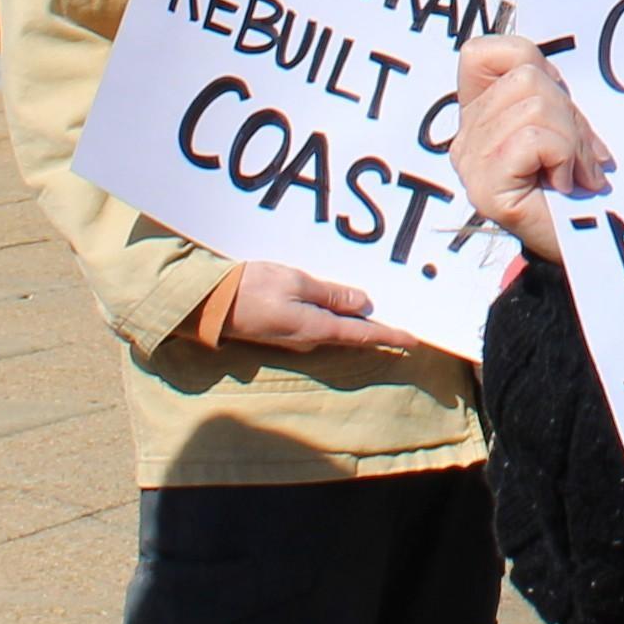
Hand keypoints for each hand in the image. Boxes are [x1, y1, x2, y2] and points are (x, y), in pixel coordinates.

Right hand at [184, 259, 409, 362]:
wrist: (209, 304)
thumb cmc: (251, 288)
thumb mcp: (296, 282)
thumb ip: (330, 294)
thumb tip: (363, 304)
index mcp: (316, 328)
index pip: (363, 334)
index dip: (390, 336)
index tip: (415, 341)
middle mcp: (309, 338)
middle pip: (351, 333)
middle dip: (375, 326)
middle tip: (401, 317)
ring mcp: (294, 336)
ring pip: (333, 327)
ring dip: (353, 318)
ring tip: (376, 305)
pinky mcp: (281, 329)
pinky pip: (315, 321)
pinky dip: (332, 312)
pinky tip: (336, 300)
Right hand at [450, 31, 608, 260]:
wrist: (584, 246)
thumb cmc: (576, 184)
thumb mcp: (563, 123)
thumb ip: (550, 95)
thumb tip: (554, 78)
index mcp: (478, 113)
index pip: (482, 52)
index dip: (531, 63)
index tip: (557, 105)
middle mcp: (466, 137)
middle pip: (525, 77)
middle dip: (568, 113)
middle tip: (579, 154)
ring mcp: (472, 163)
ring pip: (534, 106)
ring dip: (571, 140)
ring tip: (574, 172)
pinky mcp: (487, 188)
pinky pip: (533, 140)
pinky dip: (563, 157)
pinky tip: (565, 184)